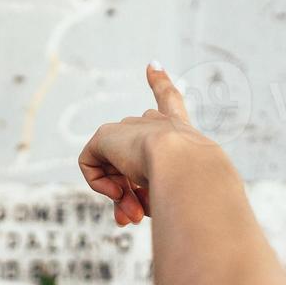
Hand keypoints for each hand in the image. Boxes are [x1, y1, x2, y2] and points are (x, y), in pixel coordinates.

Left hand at [77, 62, 211, 225]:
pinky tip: (119, 191)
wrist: (188, 168)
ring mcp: (130, 127)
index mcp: (181, 129)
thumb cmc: (195, 187)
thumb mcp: (180, 198)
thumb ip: (156, 202)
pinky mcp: (105, 136)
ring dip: (120, 198)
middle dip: (130, 194)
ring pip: (113, 170)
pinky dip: (101, 186)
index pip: (169, 101)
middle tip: (135, 218)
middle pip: (133, 159)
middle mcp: (156, 122)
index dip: (161, 82)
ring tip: (132, 215)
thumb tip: (128, 216)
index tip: (153, 65)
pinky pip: (90, 166)